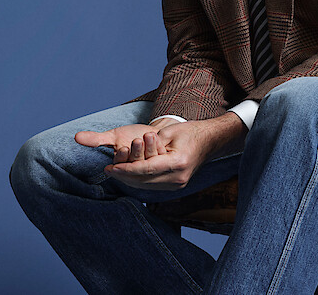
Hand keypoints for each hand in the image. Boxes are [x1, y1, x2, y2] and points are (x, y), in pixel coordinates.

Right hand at [74, 123, 167, 163]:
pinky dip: (158, 147)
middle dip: (136, 152)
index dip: (122, 157)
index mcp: (122, 166)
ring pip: (148, 161)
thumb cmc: (130, 136)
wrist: (151, 134)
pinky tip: (156, 137)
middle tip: (137, 140)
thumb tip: (76, 137)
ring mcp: (149, 166)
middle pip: (135, 163)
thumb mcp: (113, 136)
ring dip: (149, 148)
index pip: (120, 164)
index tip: (123, 147)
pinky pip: (160, 157)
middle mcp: (135, 169)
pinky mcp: (162, 163)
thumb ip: (96, 139)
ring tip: (148, 135)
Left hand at [103, 113, 245, 189]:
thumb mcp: (168, 133)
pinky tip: (128, 175)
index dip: (125, 169)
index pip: (145, 169)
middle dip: (124, 176)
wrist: (210, 140)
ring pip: (147, 185)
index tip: (110, 168)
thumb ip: (149, 145)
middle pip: (144, 180)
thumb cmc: (189, 132)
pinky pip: (153, 185)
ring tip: (115, 172)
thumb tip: (130, 157)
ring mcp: (178, 184)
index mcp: (177, 163)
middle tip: (107, 170)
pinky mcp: (176, 185)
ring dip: (129, 179)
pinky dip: (139, 180)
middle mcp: (178, 178)